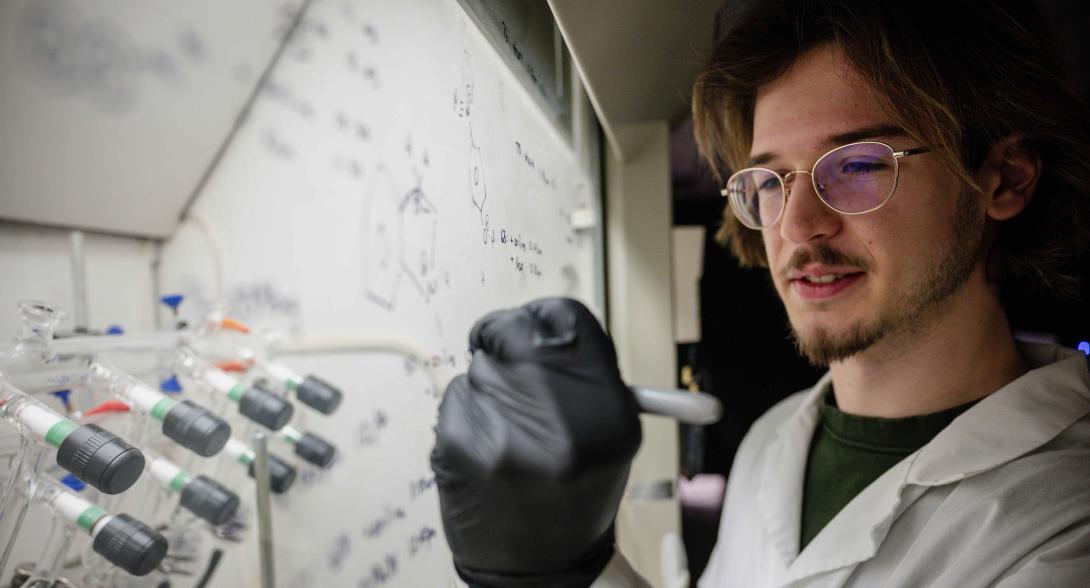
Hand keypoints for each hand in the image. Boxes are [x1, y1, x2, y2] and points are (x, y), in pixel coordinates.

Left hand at [431, 298, 641, 587]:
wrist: (538, 570)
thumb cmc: (572, 498)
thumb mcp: (607, 438)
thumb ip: (582, 376)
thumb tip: (543, 323)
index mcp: (608, 415)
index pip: (568, 321)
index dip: (546, 316)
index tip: (534, 323)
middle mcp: (561, 421)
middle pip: (518, 331)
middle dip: (507, 339)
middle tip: (505, 355)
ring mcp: (505, 433)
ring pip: (480, 366)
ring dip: (487, 384)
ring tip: (507, 429)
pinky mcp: (459, 446)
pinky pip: (455, 397)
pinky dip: (465, 412)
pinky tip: (485, 446)